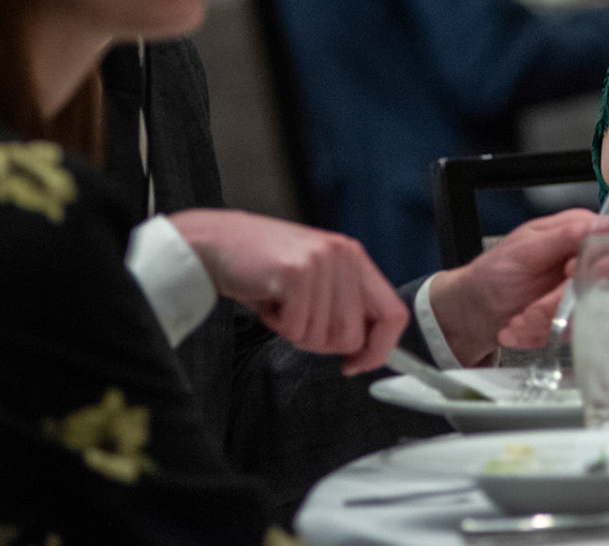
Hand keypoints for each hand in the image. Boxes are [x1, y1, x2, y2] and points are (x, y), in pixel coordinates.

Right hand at [167, 209, 408, 373]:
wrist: (215, 242)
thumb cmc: (262, 267)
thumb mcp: (314, 279)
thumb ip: (343, 305)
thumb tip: (366, 352)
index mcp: (354, 257)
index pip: (393, 314)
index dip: (379, 349)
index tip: (356, 364)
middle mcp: (344, 256)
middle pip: (352, 335)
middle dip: (320, 342)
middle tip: (295, 319)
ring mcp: (321, 262)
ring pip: (322, 336)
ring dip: (294, 331)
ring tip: (279, 302)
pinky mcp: (296, 273)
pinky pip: (296, 329)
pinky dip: (277, 325)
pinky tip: (267, 300)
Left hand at [428, 209, 608, 365]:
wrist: (476, 309)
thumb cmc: (494, 272)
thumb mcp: (525, 249)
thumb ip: (565, 236)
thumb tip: (604, 223)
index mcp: (576, 231)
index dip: (602, 260)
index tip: (570, 273)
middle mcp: (584, 259)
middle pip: (604, 281)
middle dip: (562, 301)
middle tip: (535, 308)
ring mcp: (581, 290)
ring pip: (589, 311)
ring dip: (548, 321)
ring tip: (521, 320)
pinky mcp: (575, 317)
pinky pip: (573, 331)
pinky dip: (543, 334)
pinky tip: (522, 328)